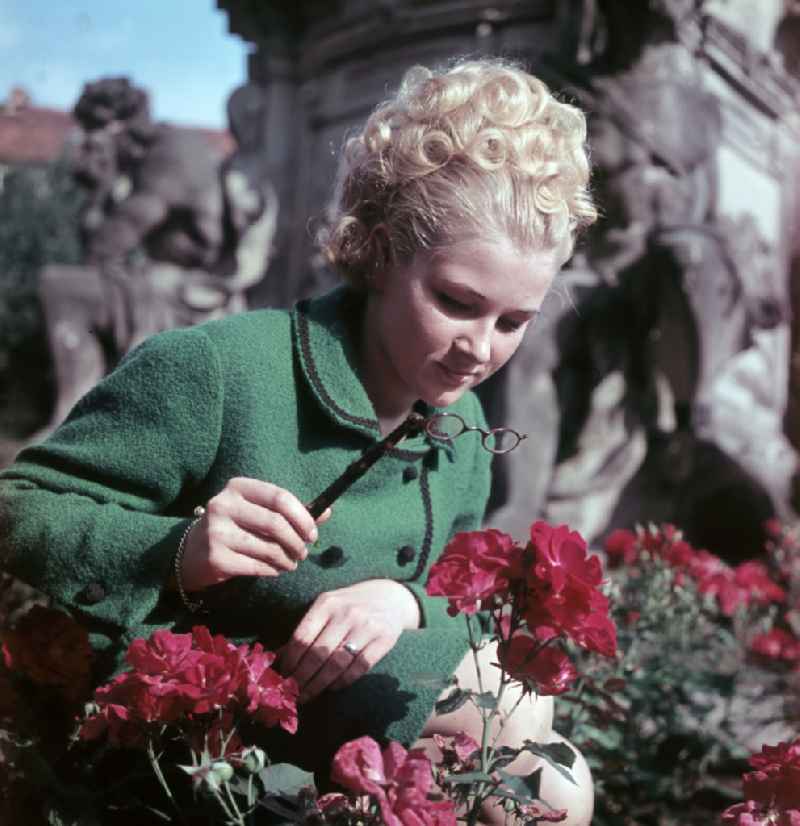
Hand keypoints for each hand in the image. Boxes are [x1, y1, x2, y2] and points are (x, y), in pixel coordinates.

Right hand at [179, 476, 330, 590]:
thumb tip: (327, 512)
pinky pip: (257, 567)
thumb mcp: (256, 511)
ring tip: (291, 562)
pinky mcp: (216, 558)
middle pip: (276, 524)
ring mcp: (217, 532)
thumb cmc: (233, 527)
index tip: (313, 533)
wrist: (189, 552)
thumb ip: (290, 510)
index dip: (302, 517)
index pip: (279, 497)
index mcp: (237, 487)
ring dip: (287, 559)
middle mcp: (223, 505)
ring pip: (268, 548)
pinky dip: (273, 570)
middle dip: (297, 541)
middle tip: (304, 552)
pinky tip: (275, 569)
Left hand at [279, 579, 420, 702]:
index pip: (302, 637)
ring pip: (337, 664)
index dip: (290, 662)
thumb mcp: (327, 608)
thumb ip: (306, 630)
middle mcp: (347, 612)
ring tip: (308, 695)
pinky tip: (333, 686)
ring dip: (319, 684)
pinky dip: (343, 681)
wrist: (391, 597)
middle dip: (302, 679)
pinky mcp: (385, 639)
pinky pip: (359, 667)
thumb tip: (277, 658)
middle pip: (318, 654)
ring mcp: (367, 625)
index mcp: (327, 602)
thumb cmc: (351, 605)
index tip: (283, 677)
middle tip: (292, 694)